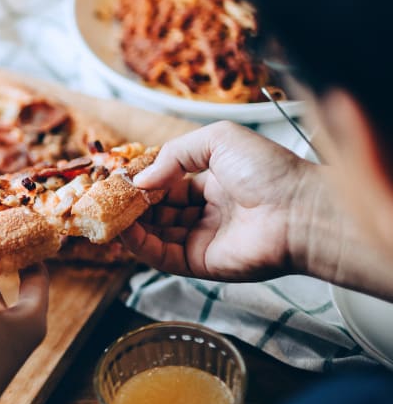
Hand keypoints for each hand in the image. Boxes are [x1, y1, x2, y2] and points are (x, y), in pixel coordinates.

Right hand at [121, 121, 317, 281]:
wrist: (299, 211)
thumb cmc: (269, 171)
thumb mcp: (219, 140)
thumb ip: (174, 154)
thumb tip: (141, 179)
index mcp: (215, 183)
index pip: (169, 185)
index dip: (144, 182)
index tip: (119, 178)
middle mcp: (207, 213)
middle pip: (158, 211)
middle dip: (131, 204)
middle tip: (105, 197)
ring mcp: (202, 239)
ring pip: (155, 234)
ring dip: (129, 224)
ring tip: (106, 213)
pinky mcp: (199, 263)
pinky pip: (161, 256)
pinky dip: (139, 245)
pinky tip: (123, 231)